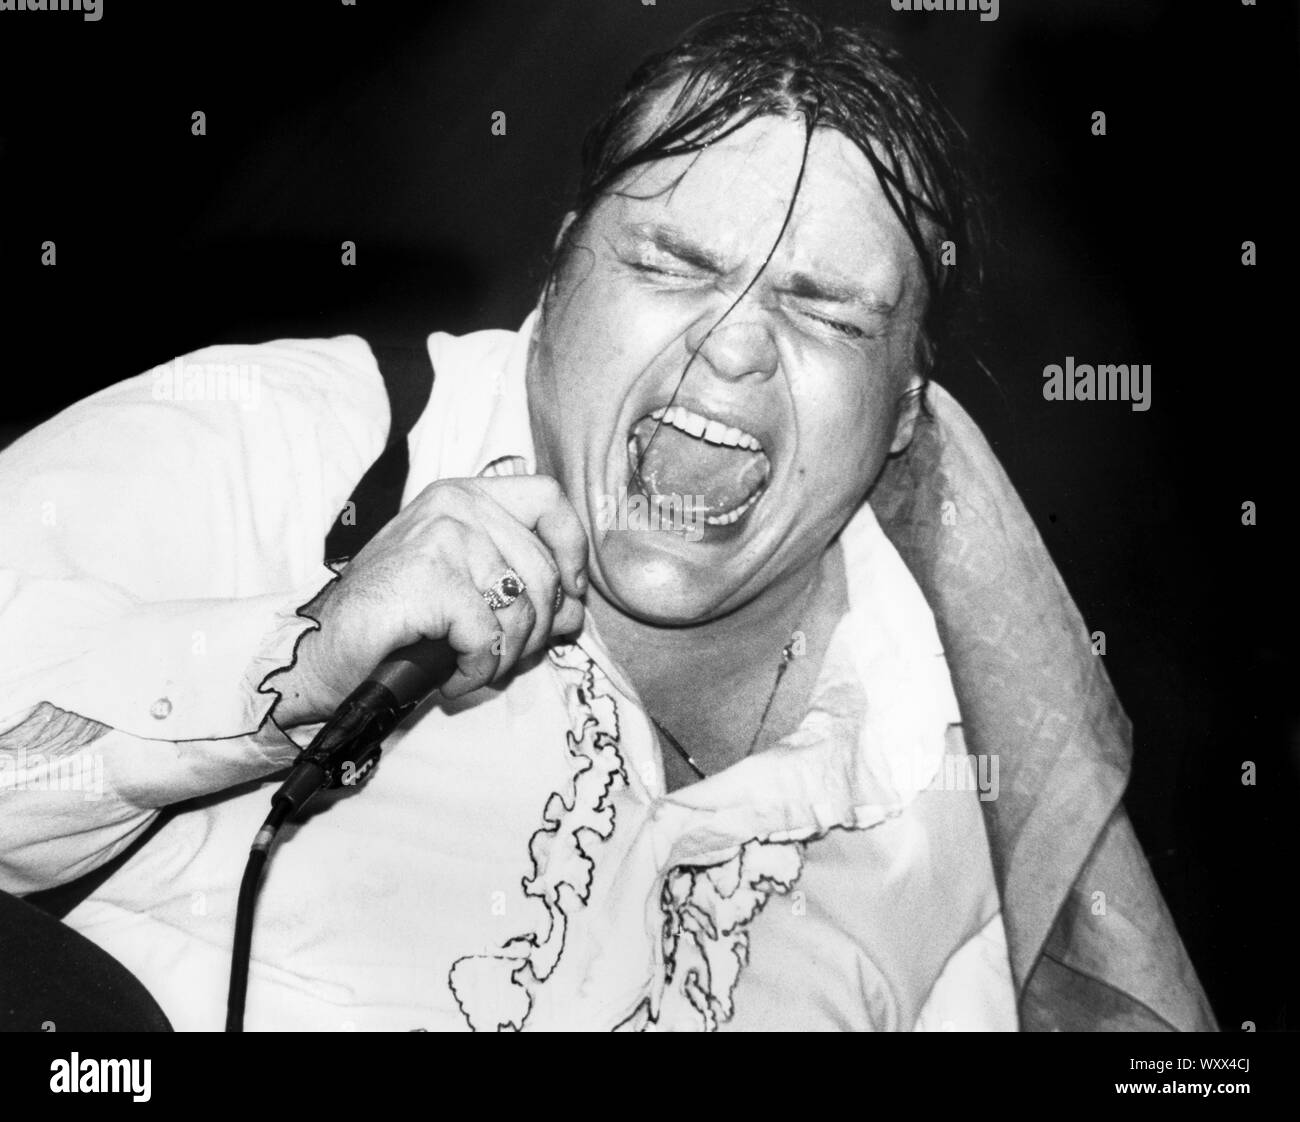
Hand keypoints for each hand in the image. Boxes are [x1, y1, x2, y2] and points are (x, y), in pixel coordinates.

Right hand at [272, 475, 588, 725]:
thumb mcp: (466, 589)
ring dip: (503, 656)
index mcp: (466, 496)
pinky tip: (448, 676)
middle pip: (543, 570)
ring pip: (521, 609)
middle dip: (534, 631)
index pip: (549, 500)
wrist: (321, 650)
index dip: (571, 550)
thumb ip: (520, 586)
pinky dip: (476, 671)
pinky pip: (488, 637)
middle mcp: (455, 505)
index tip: (566, 595)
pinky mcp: (430, 578)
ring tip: (468, 666)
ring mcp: (441, 537)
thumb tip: (575, 612)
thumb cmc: (395, 622)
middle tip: (500, 657)